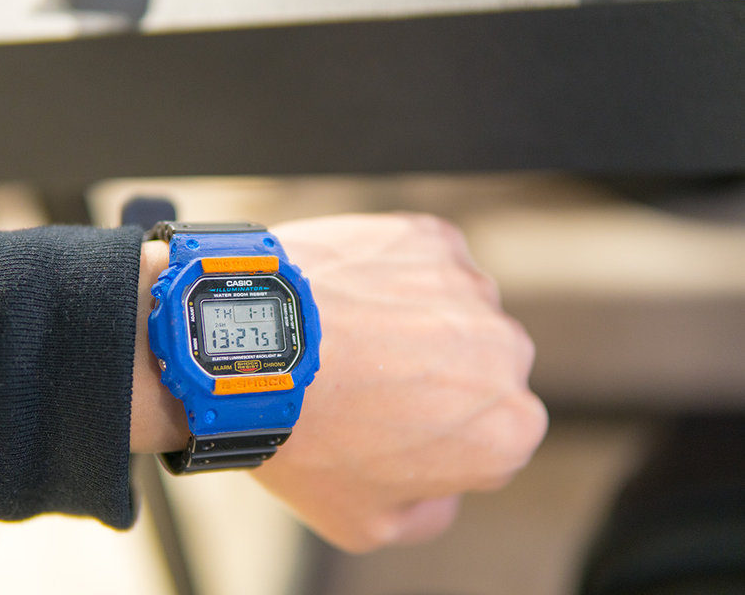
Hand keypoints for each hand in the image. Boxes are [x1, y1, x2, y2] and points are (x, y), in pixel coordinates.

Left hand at [250, 213, 547, 551]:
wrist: (255, 350)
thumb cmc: (307, 441)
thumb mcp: (367, 524)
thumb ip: (429, 515)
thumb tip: (442, 490)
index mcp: (508, 430)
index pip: (489, 440)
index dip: (436, 442)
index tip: (387, 433)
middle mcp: (507, 353)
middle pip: (480, 371)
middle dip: (438, 380)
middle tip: (366, 387)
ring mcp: (470, 287)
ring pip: (455, 312)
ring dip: (417, 325)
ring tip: (349, 343)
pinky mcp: (430, 239)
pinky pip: (423, 264)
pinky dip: (394, 279)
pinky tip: (349, 303)